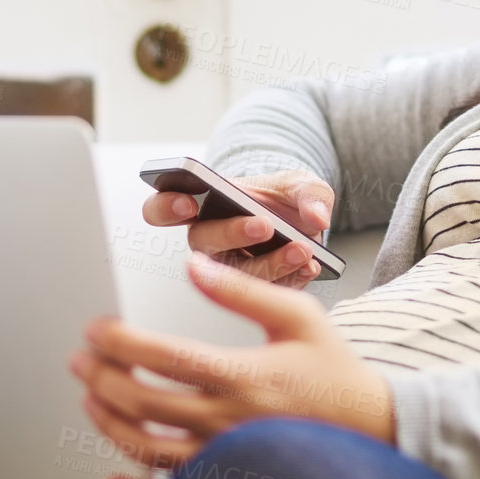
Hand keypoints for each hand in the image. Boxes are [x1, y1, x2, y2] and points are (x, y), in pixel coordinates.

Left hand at [69, 251, 394, 478]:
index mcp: (240, 374)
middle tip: (82, 359)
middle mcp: (226, 420)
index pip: (160, 356)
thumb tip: (193, 266)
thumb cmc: (333, 369)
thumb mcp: (296, 316)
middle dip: (100, 377)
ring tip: (91, 399)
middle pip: (141, 402)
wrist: (372, 427)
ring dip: (107, 422)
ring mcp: (224, 456)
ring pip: (145, 448)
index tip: (95, 329)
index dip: (118, 340)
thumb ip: (241, 291)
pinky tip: (113, 474)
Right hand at [141, 168, 335, 288]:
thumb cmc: (287, 198)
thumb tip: (317, 217)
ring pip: (234, 275)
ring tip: (301, 250)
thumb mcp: (302, 185)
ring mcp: (227, 269)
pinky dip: (290, 280)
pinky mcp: (252, 292)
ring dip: (270, 263)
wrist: (306, 226)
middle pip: (202, 243)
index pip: (162, 207)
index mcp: (202, 205)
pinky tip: (310, 267)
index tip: (187, 203)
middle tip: (263, 225)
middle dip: (232, 234)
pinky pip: (264, 293)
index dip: (166, 207)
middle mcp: (208, 240)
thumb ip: (310, 194)